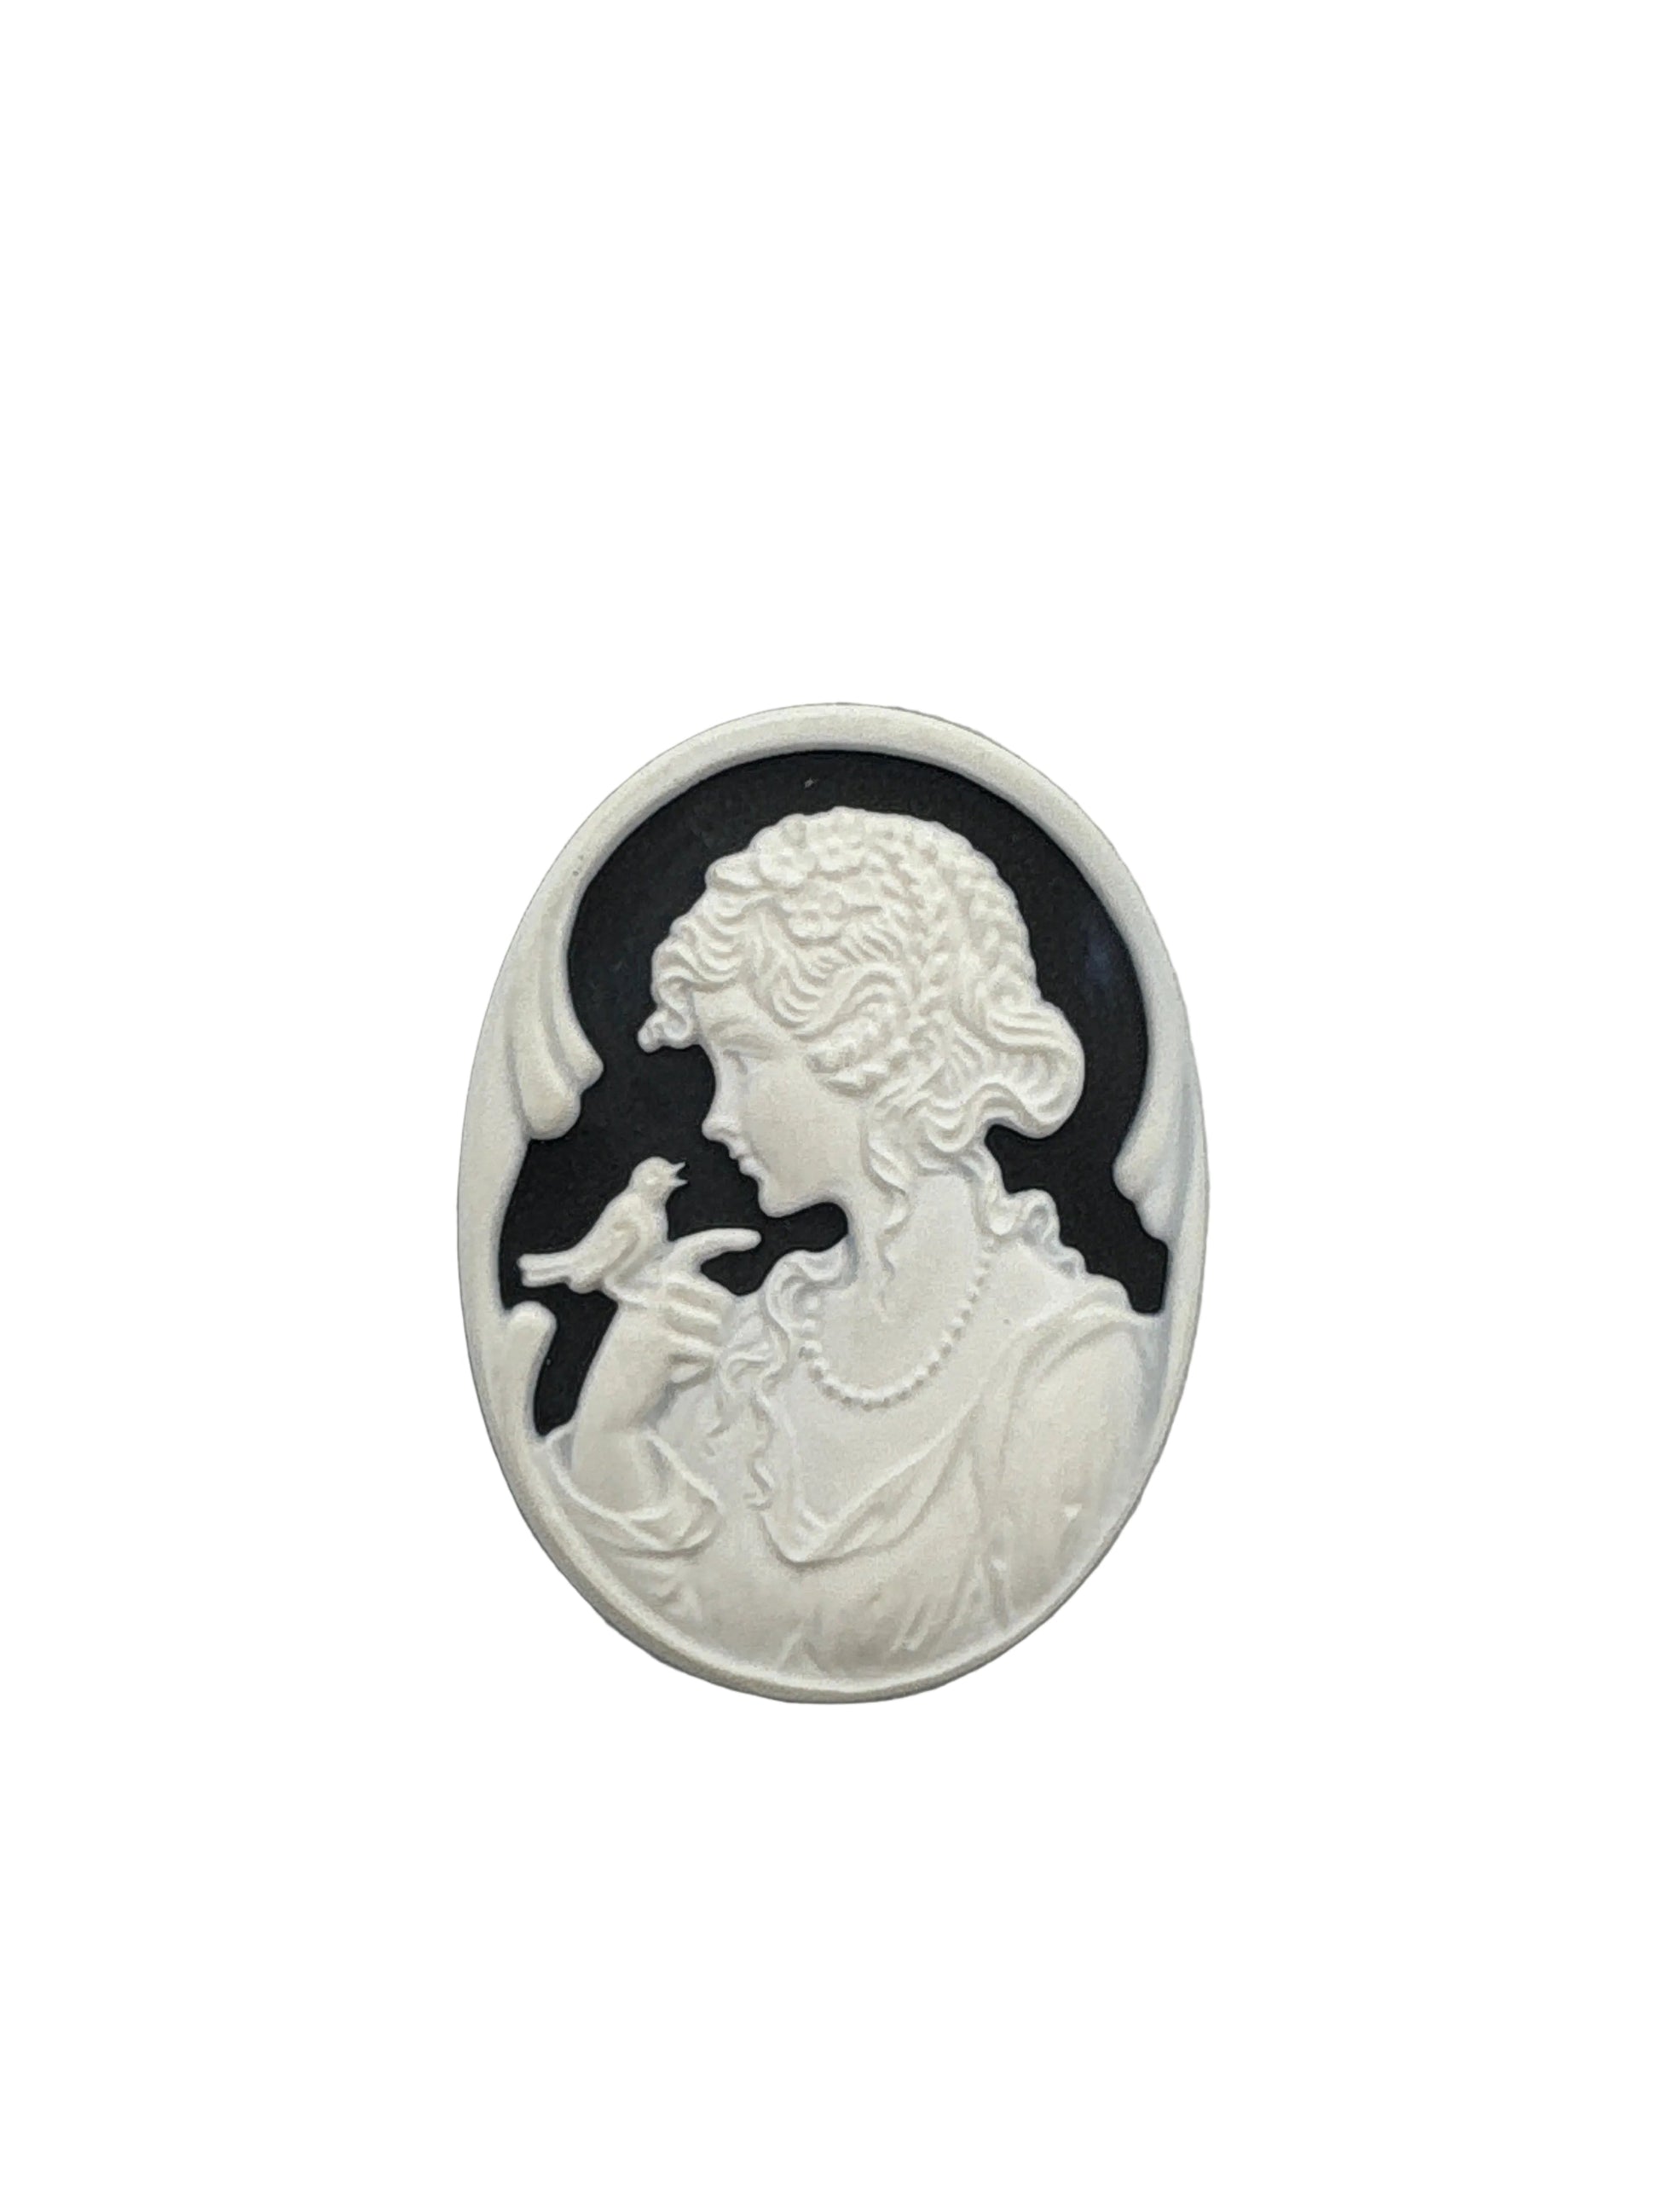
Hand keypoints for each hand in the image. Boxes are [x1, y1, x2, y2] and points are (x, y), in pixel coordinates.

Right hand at [576, 1228, 759, 1434]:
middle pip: (721, 1300)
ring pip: (718, 1327)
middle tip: (688, 1348)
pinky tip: (671, 1376)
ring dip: (705, 1352)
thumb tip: (728, 1303)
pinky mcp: (662, 1339)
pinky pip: (709, 1353)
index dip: (725, 1240)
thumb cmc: (642, 1362)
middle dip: (718, 1328)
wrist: (610, 1400)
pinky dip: (698, 1371)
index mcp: (651, 1280)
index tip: (754, 1239)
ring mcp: (656, 1311)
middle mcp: (653, 1288)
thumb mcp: (655, 1323)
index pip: (691, 1249)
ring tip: (674, 1362)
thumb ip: (682, 1303)